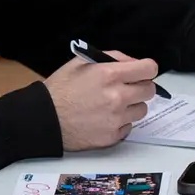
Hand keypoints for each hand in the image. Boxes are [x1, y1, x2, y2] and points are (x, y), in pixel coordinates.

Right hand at [43, 51, 157, 151]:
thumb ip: (112, 58)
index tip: (142, 72)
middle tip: (127, 88)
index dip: (146, 69)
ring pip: (141, 110)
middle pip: (149, 90)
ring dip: (132, 106)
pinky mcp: (112, 136)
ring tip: (112, 105)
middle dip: (140, 87)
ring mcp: (116, 119)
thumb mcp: (81, 62)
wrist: (45, 119)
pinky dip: (120, 123)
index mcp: (109, 74)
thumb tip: (133, 64)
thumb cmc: (60, 90)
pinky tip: (104, 118)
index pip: (149, 69)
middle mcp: (117, 97)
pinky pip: (129, 127)